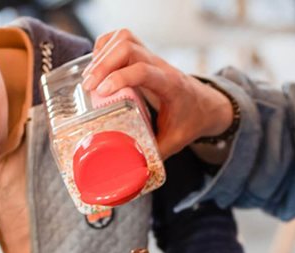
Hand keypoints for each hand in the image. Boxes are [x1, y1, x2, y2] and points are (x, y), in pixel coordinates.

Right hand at [82, 29, 233, 158]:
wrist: (207, 104)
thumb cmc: (190, 122)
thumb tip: (124, 173)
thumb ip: (151, 156)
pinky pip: (123, 39)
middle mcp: (161, 67)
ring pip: (125, 38)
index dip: (120, 77)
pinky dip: (105, 46)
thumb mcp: (174, 143)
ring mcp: (152, 58)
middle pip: (129, 47)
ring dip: (103, 53)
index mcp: (171, 86)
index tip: (100, 92)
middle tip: (87, 87)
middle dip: (104, 64)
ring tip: (89, 77)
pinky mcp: (144, 55)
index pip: (144, 71)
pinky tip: (96, 64)